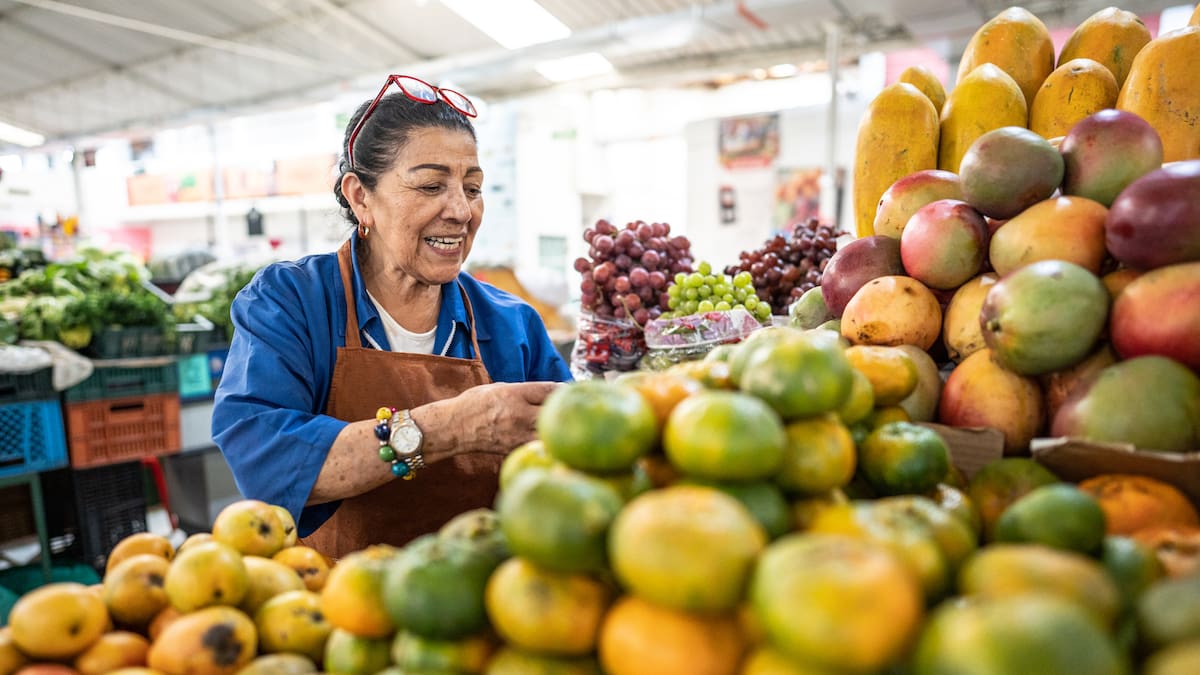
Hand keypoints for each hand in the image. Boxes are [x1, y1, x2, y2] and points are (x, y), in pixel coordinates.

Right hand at [413, 381, 562, 458]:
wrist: (455, 427)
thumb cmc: (477, 403)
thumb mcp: (501, 387)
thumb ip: (527, 390)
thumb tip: (553, 392)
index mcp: (514, 394)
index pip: (550, 390)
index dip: (565, 390)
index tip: (572, 390)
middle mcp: (518, 414)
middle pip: (555, 412)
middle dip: (566, 408)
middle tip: (573, 406)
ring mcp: (517, 435)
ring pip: (550, 432)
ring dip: (558, 427)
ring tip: (565, 423)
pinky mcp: (515, 449)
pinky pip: (538, 445)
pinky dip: (547, 441)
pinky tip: (551, 437)